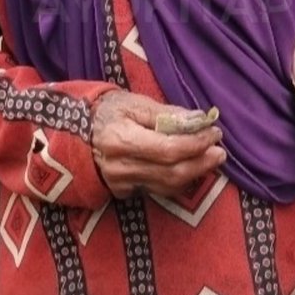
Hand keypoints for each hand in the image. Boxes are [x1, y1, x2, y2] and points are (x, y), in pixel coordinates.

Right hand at [91, 90, 225, 200]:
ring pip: (167, 186)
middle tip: (220, 152)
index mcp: (120, 140)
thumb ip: (166, 113)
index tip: (214, 132)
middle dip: (201, 163)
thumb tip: (198, 120)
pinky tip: (192, 169)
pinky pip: (157, 190)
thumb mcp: (133, 103)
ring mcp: (120, 183)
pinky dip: (179, 181)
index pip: (168, 149)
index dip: (196, 144)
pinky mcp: (123, 192)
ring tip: (211, 159)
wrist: (74, 133)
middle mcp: (120, 167)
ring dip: (195, 174)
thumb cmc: (106, 111)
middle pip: (171, 173)